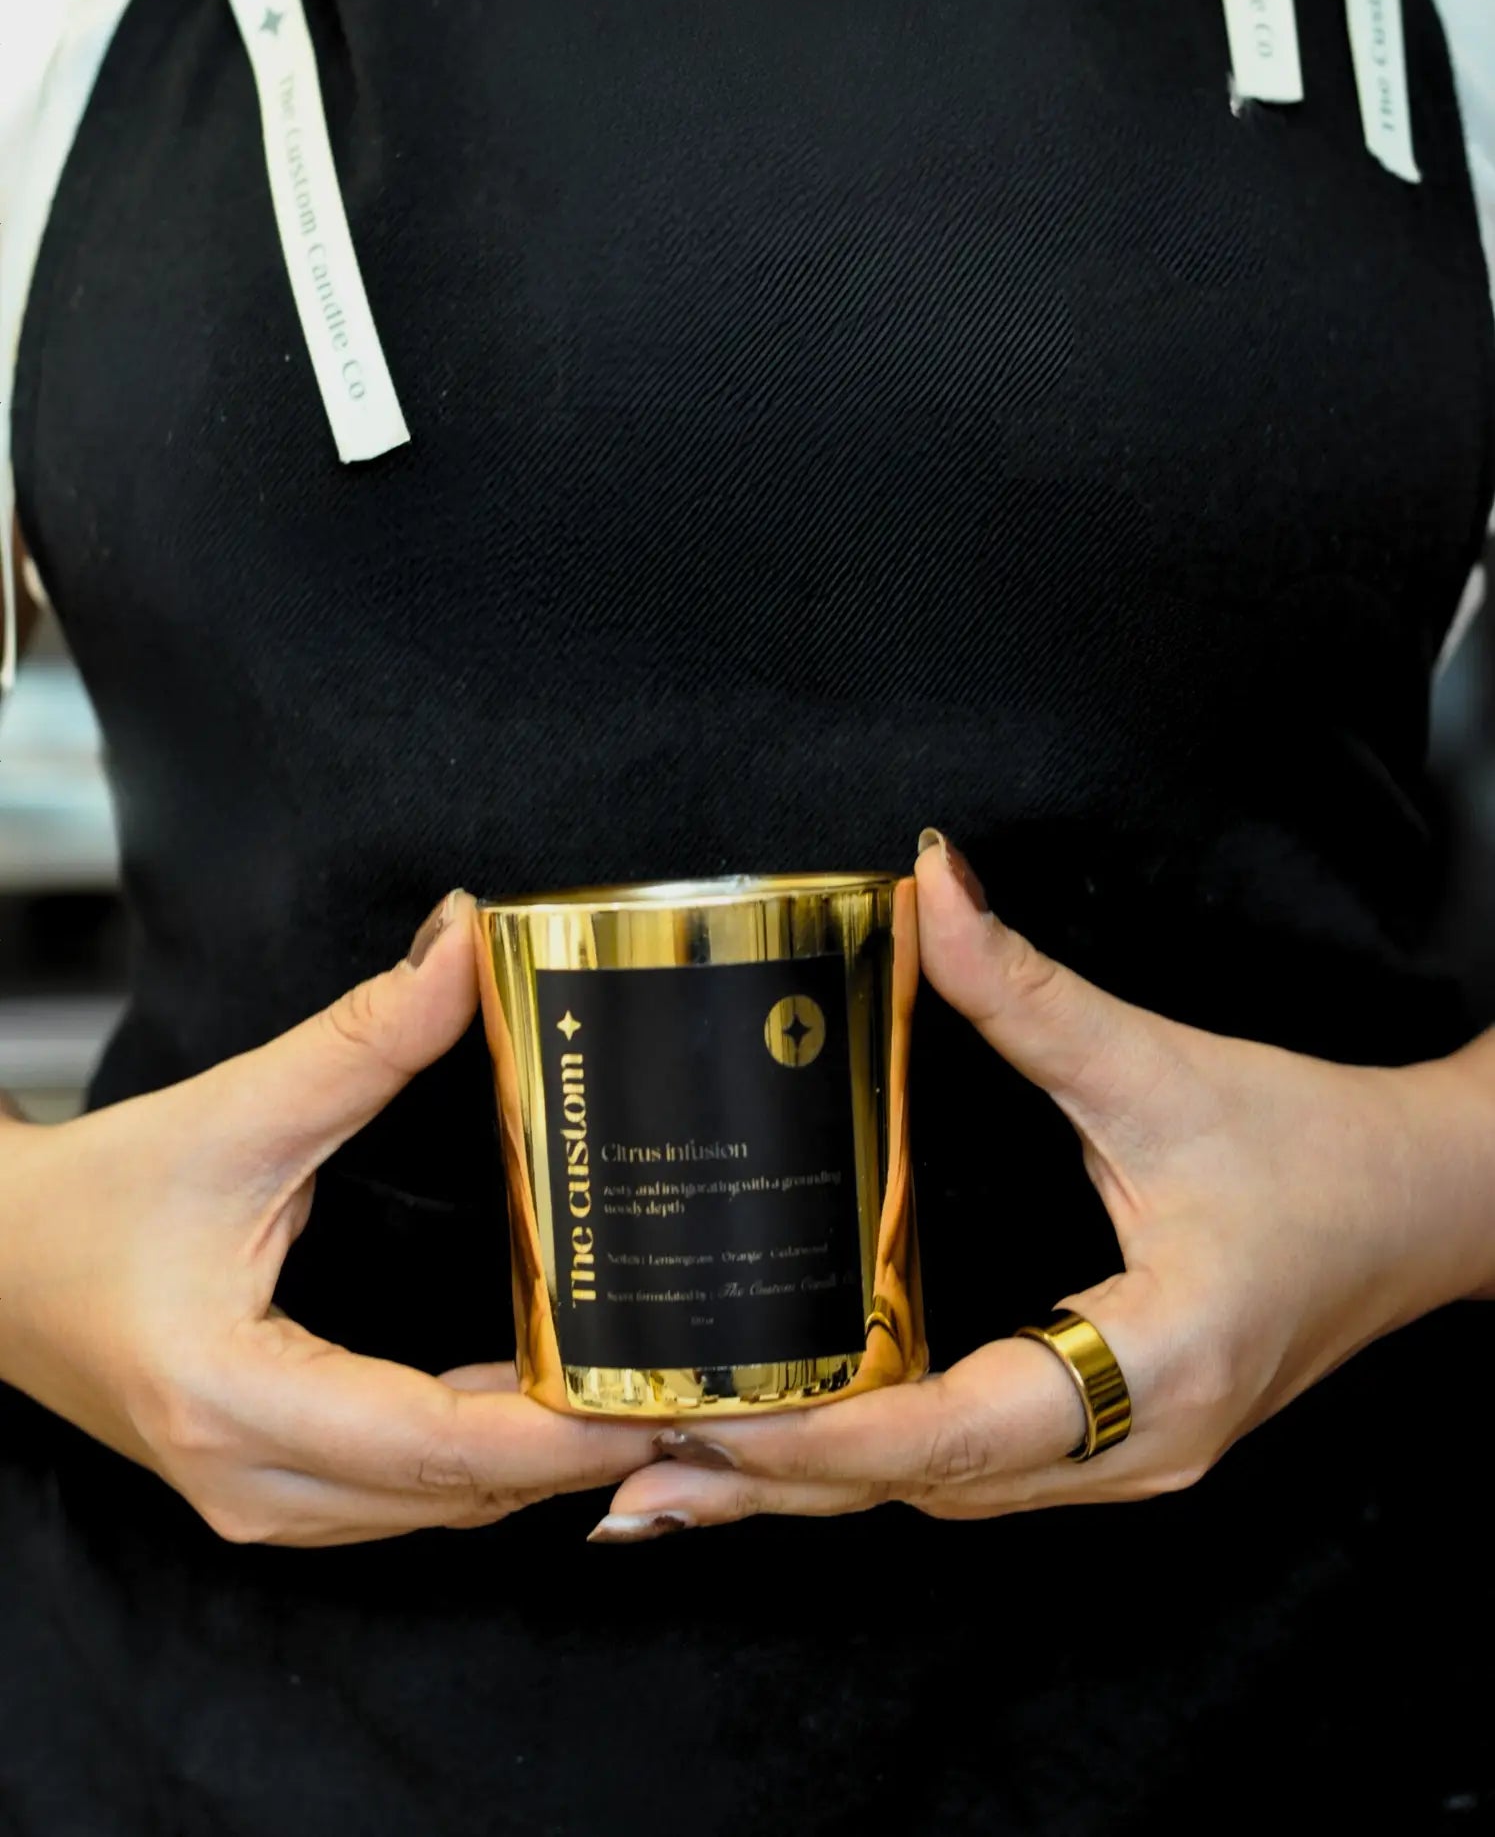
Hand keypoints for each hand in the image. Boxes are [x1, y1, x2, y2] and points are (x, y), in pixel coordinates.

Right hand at [0, 892, 657, 1545]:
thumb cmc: (94, 1199)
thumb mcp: (235, 1110)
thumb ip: (364, 1036)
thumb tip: (464, 944)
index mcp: (233, 1396)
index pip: (434, 1445)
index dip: (561, 1432)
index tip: (662, 1401)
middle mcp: (247, 1478)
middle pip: (451, 1495)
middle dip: (579, 1451)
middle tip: (695, 1390)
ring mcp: (254, 1501)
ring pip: (432, 1511)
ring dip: (536, 1462)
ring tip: (644, 1390)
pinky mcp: (266, 1491)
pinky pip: (400, 1499)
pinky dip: (480, 1460)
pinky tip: (548, 1401)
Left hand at [591, 834, 1494, 1538]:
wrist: (1431, 1208)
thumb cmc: (1316, 1149)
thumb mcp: (1165, 1065)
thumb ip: (1030, 987)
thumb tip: (928, 884)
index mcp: (1155, 1363)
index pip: (961, 1430)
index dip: (826, 1435)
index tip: (700, 1426)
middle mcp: (1133, 1448)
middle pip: (922, 1489)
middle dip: (765, 1482)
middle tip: (614, 1463)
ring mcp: (1126, 1464)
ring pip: (938, 1500)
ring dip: (802, 1489)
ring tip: (653, 1478)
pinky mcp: (1112, 1445)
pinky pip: (968, 1476)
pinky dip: (866, 1471)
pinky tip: (780, 1457)